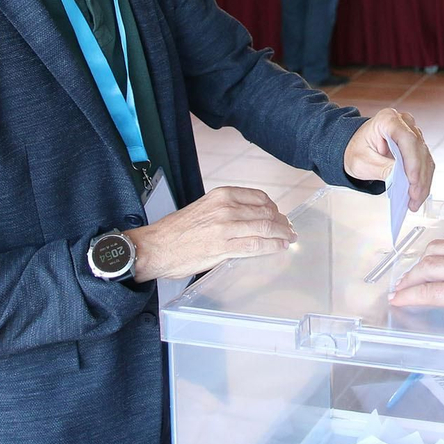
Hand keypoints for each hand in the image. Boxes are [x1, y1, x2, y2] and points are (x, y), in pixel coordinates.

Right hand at [127, 186, 295, 281]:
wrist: (156, 246)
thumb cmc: (176, 230)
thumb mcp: (203, 208)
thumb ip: (226, 210)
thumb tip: (249, 218)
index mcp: (221, 195)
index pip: (259, 197)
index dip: (273, 208)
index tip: (279, 215)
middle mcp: (226, 208)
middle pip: (266, 213)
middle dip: (281, 222)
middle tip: (288, 229)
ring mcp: (227, 227)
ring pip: (265, 228)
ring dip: (281, 235)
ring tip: (288, 239)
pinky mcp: (225, 247)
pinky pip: (256, 245)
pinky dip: (272, 246)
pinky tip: (279, 248)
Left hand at [343, 108, 433, 212]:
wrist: (357, 146)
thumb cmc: (356, 149)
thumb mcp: (362, 162)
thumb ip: (382, 169)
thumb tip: (402, 179)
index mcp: (387, 119)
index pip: (407, 138)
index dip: (412, 160)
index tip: (412, 180)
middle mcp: (404, 123)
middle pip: (419, 150)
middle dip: (418, 177)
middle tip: (414, 197)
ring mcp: (413, 133)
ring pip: (425, 158)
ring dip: (423, 182)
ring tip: (415, 201)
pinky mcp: (417, 146)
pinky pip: (425, 163)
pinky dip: (423, 180)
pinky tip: (418, 194)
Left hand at [391, 236, 443, 341]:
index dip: (435, 255)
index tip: (429, 265)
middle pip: (434, 253)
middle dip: (418, 267)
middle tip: (411, 279)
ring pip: (426, 269)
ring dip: (409, 281)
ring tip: (402, 291)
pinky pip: (427, 292)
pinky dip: (409, 296)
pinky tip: (401, 301)